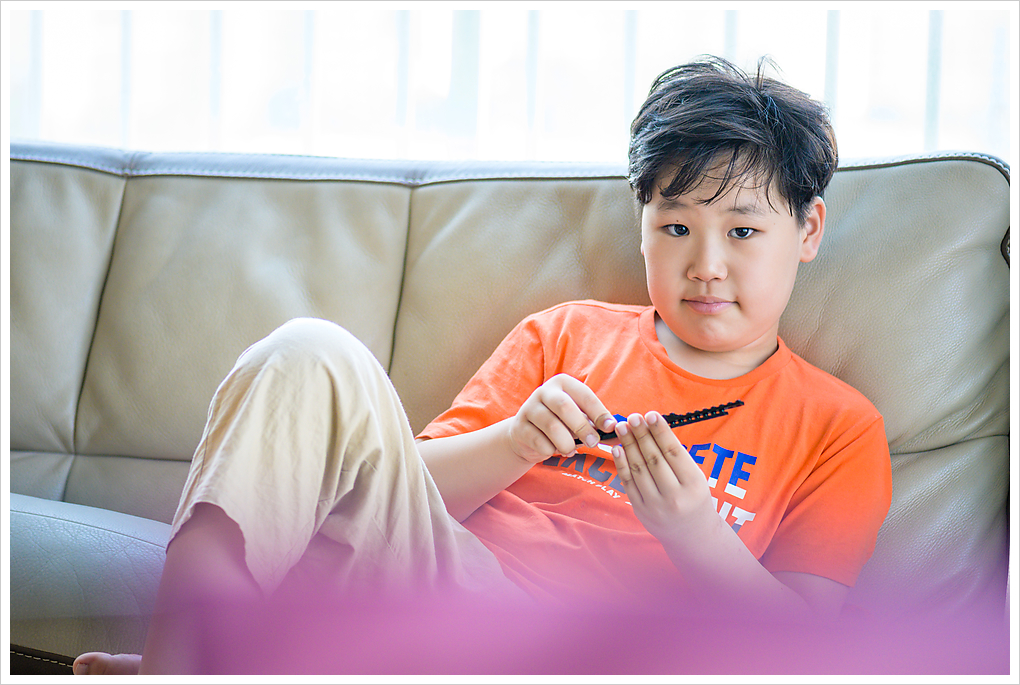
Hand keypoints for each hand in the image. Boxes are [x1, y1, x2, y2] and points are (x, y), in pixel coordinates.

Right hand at [508, 374, 616, 462]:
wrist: (526, 435)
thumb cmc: (560, 424)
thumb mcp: (579, 419)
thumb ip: (598, 424)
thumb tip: (620, 431)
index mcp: (563, 384)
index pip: (584, 394)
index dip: (599, 411)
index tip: (610, 428)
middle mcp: (544, 391)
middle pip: (565, 407)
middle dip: (583, 427)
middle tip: (593, 443)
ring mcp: (529, 408)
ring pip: (552, 426)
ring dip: (566, 443)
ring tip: (571, 450)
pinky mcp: (519, 427)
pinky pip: (539, 442)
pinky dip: (551, 451)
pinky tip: (553, 451)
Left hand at [613, 412, 717, 545]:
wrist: (692, 535)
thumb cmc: (694, 498)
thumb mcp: (695, 477)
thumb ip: (676, 456)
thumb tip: (651, 427)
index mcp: (693, 485)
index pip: (674, 453)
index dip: (660, 432)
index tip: (650, 414)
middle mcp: (675, 496)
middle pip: (654, 459)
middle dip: (641, 435)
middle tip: (632, 417)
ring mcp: (655, 505)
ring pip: (639, 469)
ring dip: (628, 445)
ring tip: (622, 427)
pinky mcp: (640, 510)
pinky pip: (628, 483)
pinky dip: (621, 464)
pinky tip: (617, 448)